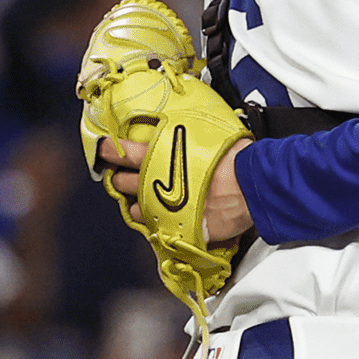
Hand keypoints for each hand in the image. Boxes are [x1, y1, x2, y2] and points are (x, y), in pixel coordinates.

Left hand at [99, 135, 253, 242]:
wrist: (254, 186)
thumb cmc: (238, 157)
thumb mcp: (212, 134)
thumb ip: (191, 136)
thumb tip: (189, 130)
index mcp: (163, 156)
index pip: (125, 152)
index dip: (110, 151)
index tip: (104, 150)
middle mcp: (159, 183)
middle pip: (125, 183)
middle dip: (121, 179)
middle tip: (122, 177)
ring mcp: (166, 208)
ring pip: (136, 210)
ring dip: (137, 205)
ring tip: (142, 201)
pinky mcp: (180, 227)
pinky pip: (159, 229)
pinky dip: (159, 223)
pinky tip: (165, 218)